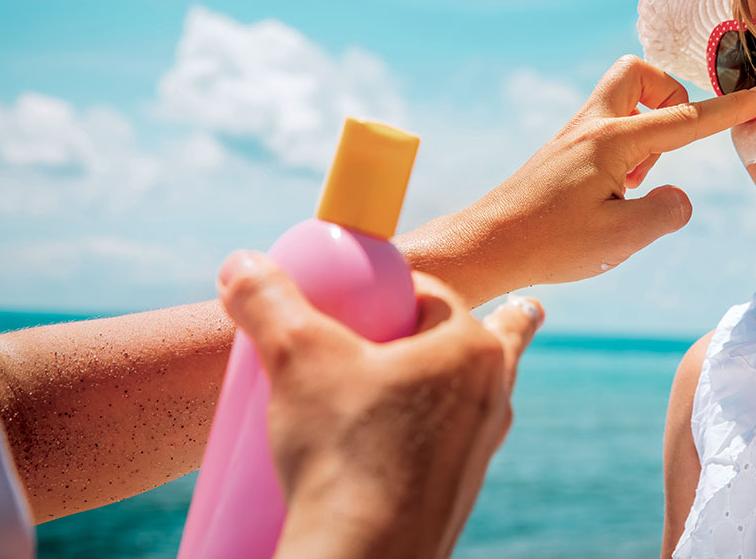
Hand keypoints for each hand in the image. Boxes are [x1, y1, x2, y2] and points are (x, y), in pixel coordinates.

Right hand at [216, 251, 543, 558]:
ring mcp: (479, 449)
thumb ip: (268, 303)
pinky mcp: (456, 493)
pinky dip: (439, 434)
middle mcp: (490, 397)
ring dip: (464, 381)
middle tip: (515, 307)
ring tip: (471, 372)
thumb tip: (240, 264)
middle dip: (495, 321)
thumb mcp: (295, 358)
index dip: (396, 286)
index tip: (364, 295)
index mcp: (471, 350)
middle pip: (481, 342)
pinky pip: (453, 446)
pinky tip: (417, 443)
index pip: (434, 294)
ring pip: (473, 396)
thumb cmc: (343, 451)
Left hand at [397, 55, 755, 304]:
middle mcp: (592, 126)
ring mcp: (574, 136)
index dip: (731, 108)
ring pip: (622, 99)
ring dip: (647, 127)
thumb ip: (667, 213)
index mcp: (613, 140)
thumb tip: (679, 196)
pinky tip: (614, 194)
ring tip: (637, 183)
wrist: (487, 245)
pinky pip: (607, 127)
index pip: (687, 119)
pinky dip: (626, 148)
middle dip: (669, 95)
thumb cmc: (550, 243)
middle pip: (639, 73)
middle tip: (671, 144)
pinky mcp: (563, 152)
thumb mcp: (622, 237)